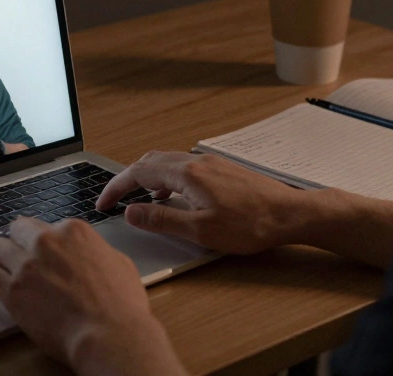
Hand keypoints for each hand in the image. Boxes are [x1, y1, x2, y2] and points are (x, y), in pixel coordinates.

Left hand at [0, 218, 184, 375]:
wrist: (109, 334)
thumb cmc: (121, 306)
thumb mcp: (119, 263)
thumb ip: (97, 252)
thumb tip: (93, 256)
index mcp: (74, 231)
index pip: (46, 226)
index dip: (41, 240)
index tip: (39, 250)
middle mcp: (47, 242)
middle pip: (17, 230)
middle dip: (16, 241)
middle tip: (15, 254)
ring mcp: (27, 265)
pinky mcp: (12, 291)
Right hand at [96, 151, 303, 253]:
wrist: (290, 214)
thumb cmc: (250, 225)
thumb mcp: (200, 230)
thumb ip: (161, 220)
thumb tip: (131, 212)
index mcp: (187, 174)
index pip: (138, 172)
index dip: (116, 188)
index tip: (102, 203)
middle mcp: (196, 162)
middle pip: (150, 161)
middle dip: (127, 180)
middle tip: (113, 200)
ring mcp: (211, 163)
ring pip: (167, 163)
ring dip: (147, 178)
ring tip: (138, 201)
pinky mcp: (222, 169)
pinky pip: (184, 167)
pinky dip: (167, 178)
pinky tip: (173, 197)